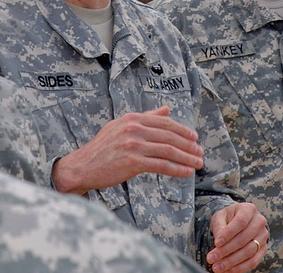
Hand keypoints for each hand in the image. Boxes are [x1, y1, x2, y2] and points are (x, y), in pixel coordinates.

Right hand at [51, 106, 204, 194]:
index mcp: (132, 118)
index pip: (165, 122)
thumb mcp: (121, 126)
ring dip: (187, 158)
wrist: (82, 166)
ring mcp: (133, 145)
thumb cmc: (102, 148)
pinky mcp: (132, 162)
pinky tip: (186, 173)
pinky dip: (177, 169)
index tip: (195, 138)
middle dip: (188, 145)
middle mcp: (134, 128)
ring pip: (168, 150)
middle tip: (200, 153)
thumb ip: (146, 117)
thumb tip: (167, 109)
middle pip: (169, 136)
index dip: (183, 130)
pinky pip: (161, 165)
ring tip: (198, 164)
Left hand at [206, 203, 267, 272]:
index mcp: (249, 210)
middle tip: (211, 258)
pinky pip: (253, 261)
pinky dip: (240, 267)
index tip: (216, 243)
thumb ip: (219, 227)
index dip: (228, 234)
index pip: (240, 222)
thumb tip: (219, 243)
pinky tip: (228, 270)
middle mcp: (259, 222)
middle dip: (226, 251)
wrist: (237, 221)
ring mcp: (263, 236)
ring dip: (232, 262)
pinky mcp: (263, 249)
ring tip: (217, 267)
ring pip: (248, 252)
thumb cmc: (228, 218)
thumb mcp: (220, 216)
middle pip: (244, 239)